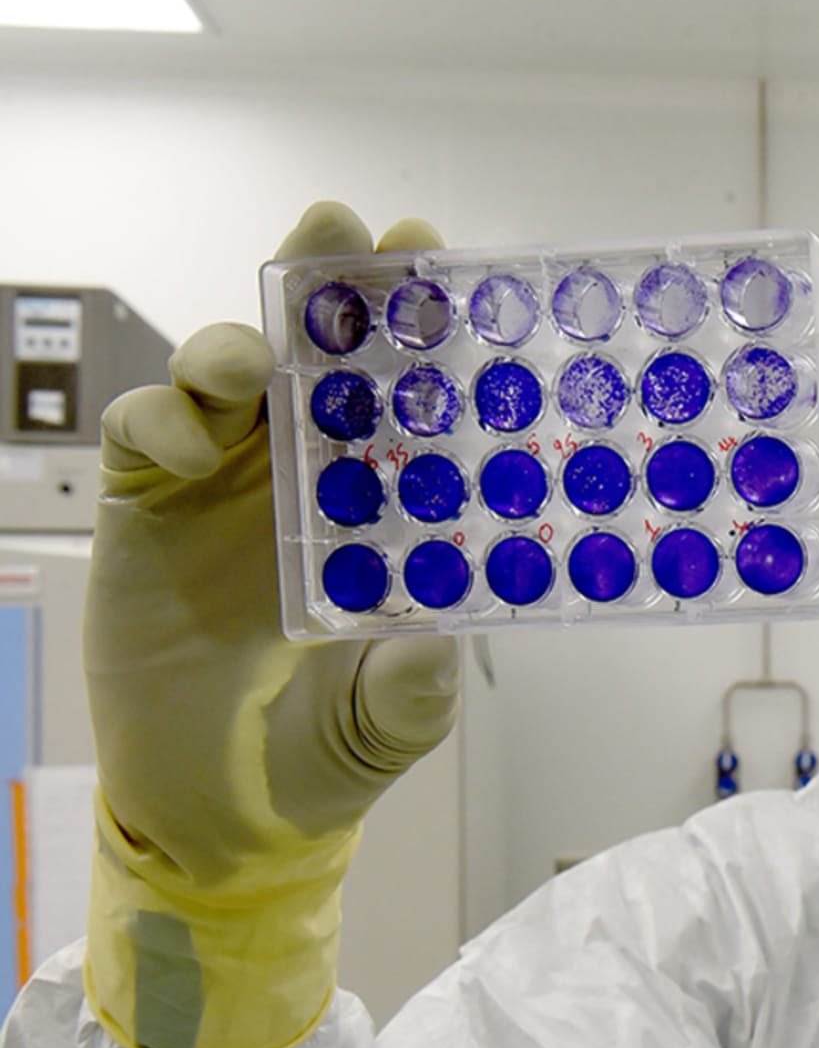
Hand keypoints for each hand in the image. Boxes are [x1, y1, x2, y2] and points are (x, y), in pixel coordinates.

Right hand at [84, 203, 462, 1047]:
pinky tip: (190, 442)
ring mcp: (224, 485)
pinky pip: (144, 431)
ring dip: (239, 344)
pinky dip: (163, 418)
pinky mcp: (145, 509)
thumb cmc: (325, 756)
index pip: (405, 399)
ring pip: (226, 372)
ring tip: (256, 359)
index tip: (444, 266)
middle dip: (327, 285)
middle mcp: (308, 477)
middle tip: (348, 231)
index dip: (418, 329)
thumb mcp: (392, 725)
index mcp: (383, 506)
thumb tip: (437, 640)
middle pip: (315, 354)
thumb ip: (416, 688)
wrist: (221, 816)